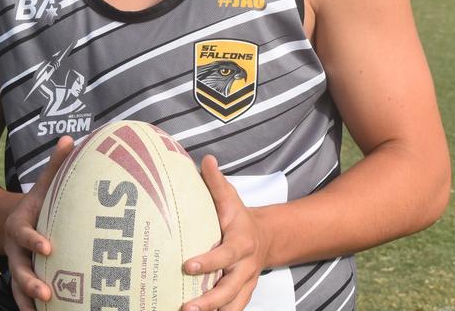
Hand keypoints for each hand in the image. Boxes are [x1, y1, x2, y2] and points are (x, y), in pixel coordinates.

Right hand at [4, 136, 75, 310]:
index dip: (35, 241)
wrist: (11, 222)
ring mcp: (18, 267)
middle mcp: (15, 251)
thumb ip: (56, 166)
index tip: (49, 248)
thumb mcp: (43, 185)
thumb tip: (72, 138)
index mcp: (19, 226)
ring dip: (30, 299)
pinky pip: (25, 298)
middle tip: (46, 291)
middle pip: (19, 268)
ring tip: (45, 309)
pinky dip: (32, 307)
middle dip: (30, 281)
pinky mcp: (23, 280)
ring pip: (20, 287)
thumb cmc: (37, 203)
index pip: (26, 235)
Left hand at [181, 155, 272, 310]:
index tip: (188, 265)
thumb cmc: (240, 217)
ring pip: (232, 305)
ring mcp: (245, 284)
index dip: (208, 261)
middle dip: (209, 301)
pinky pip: (233, 309)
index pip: (224, 255)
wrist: (267, 238)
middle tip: (186, 307)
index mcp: (241, 243)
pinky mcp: (241, 295)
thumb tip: (205, 159)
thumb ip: (216, 182)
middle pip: (229, 289)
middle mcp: (244, 268)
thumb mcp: (230, 198)